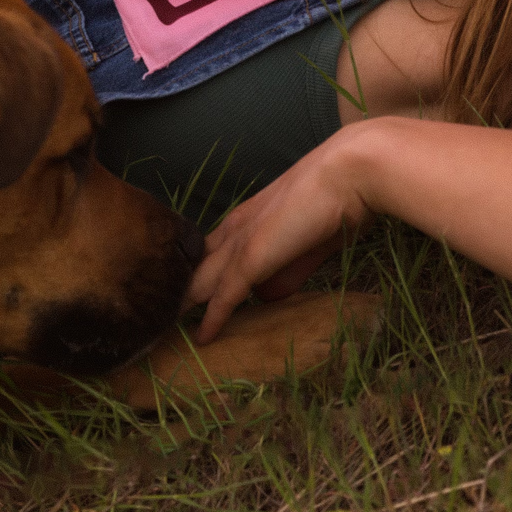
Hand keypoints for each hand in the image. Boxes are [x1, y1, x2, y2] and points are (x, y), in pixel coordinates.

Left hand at [185, 125, 376, 342]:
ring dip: (185, 307)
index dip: (195, 276)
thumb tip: (267, 296)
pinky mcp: (251, 257)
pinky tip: (202, 338)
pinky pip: (225, 295)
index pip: (209, 253)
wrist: (348, 173)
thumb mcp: (308, 242)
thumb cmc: (337, 198)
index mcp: (246, 219)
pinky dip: (213, 318)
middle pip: (196, 268)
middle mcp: (235, 229)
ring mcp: (240, 242)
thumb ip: (288, 270)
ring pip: (201, 282)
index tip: (182, 297)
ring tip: (167, 331)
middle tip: (163, 319)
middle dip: (179, 293)